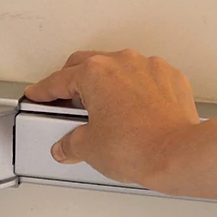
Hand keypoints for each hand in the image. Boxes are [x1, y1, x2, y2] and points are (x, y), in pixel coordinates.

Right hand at [24, 49, 200, 186]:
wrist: (179, 155)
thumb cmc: (139, 147)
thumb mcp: (88, 148)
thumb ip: (70, 143)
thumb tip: (67, 145)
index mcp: (95, 73)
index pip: (58, 80)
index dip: (43, 91)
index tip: (37, 95)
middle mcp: (123, 62)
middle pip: (86, 65)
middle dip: (72, 81)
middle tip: (66, 101)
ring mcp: (149, 67)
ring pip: (119, 68)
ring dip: (107, 84)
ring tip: (103, 109)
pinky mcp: (171, 79)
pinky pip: (145, 78)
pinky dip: (135, 90)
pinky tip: (133, 111)